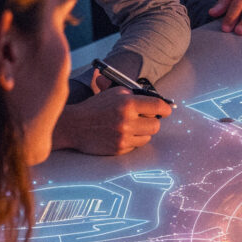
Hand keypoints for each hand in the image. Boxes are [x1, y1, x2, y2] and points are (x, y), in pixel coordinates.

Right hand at [50, 73, 170, 155]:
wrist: (74, 125)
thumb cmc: (96, 106)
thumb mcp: (114, 92)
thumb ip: (135, 94)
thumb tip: (157, 100)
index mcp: (127, 103)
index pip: (158, 106)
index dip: (165, 108)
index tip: (167, 110)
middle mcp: (127, 121)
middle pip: (156, 125)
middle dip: (152, 121)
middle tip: (145, 118)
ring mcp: (123, 137)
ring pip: (148, 137)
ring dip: (143, 132)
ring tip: (132, 126)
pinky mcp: (119, 149)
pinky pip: (136, 146)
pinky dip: (132, 140)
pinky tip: (122, 134)